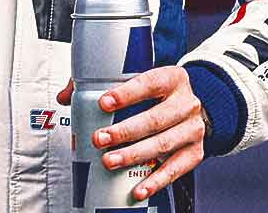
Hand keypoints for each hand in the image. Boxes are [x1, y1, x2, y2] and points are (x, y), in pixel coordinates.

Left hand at [54, 66, 207, 201]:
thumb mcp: (141, 79)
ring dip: (134, 155)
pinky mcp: (195, 152)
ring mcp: (193, 129)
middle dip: (125, 131)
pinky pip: (175, 169)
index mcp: (172, 79)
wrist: (202, 106)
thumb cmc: (162, 93)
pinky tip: (139, 188)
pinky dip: (156, 181)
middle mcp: (186, 103)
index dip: (126, 94)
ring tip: (110, 161)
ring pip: (163, 144)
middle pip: (155, 119)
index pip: (150, 83)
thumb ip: (103, 83)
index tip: (103, 102)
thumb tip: (66, 96)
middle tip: (100, 139)